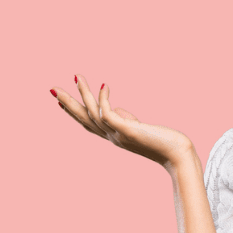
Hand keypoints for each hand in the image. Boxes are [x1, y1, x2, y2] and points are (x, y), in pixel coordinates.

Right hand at [52, 73, 194, 170]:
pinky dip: (103, 99)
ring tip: (78, 76)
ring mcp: (119, 134)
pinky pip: (108, 113)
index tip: (61, 102)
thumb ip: (127, 119)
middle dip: (69, 104)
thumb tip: (117, 108)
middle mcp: (113, 137)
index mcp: (115, 137)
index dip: (75, 113)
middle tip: (53, 89)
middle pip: (85, 120)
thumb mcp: (140, 128)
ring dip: (84, 94)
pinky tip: (103, 85)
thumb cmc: (165, 142)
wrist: (179, 156)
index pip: (90, 124)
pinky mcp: (128, 131)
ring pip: (93, 113)